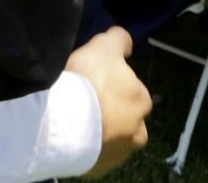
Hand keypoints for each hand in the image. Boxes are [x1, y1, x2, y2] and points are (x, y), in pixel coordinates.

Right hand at [66, 26, 150, 176]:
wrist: (66, 122)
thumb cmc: (89, 81)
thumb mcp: (104, 46)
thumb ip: (118, 40)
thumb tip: (125, 39)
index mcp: (141, 100)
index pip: (132, 90)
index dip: (114, 83)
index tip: (96, 81)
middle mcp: (137, 130)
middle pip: (125, 118)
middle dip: (111, 111)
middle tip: (85, 102)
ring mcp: (119, 152)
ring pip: (112, 138)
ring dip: (101, 131)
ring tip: (77, 121)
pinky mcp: (100, 167)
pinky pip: (95, 154)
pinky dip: (87, 146)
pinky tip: (72, 136)